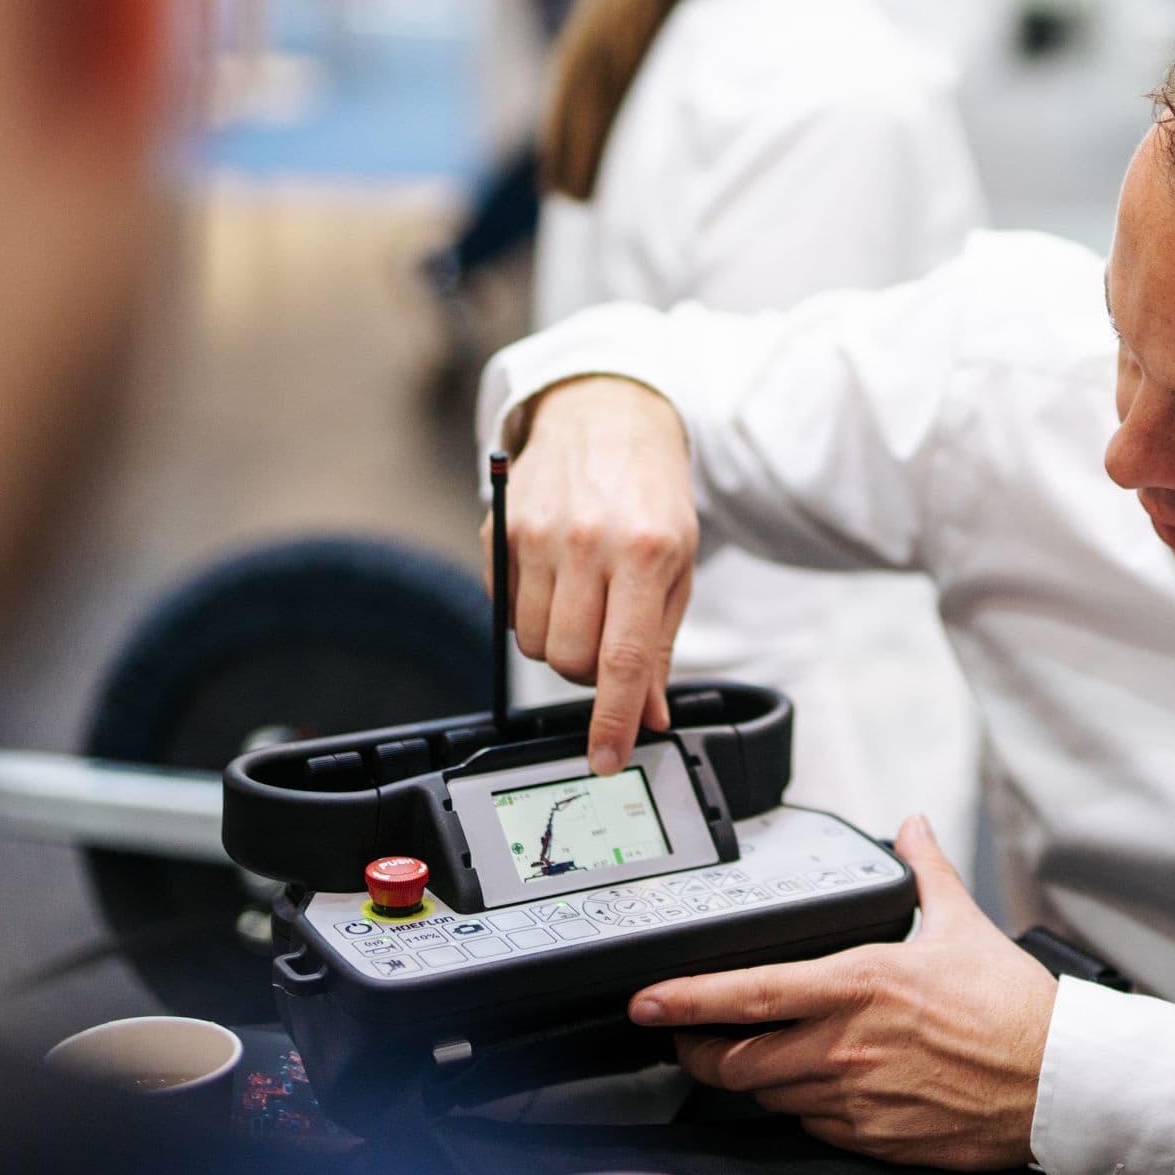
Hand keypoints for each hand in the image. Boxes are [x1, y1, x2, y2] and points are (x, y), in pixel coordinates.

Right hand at [482, 375, 698, 771]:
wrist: (607, 416)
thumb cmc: (651, 495)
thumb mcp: (677, 566)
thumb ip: (659, 643)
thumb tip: (649, 715)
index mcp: (643, 551)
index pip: (622, 659)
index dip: (612, 719)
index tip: (606, 759)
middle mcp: (585, 541)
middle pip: (569, 660)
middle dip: (588, 672)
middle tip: (607, 642)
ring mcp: (533, 533)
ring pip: (532, 643)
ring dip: (559, 642)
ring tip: (584, 598)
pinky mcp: (497, 529)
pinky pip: (504, 610)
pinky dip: (530, 611)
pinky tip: (555, 575)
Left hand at [628, 816, 1059, 1169]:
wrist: (1060, 1083)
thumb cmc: (1013, 1009)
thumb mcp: (963, 924)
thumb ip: (925, 870)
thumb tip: (912, 825)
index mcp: (859, 984)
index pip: (748, 993)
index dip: (685, 999)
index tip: (645, 999)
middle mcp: (846, 1046)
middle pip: (736, 1061)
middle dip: (699, 1052)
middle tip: (686, 1037)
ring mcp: (856, 1099)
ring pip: (768, 1097)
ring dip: (752, 1080)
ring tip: (752, 1058)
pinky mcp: (874, 1139)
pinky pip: (811, 1128)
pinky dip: (801, 1108)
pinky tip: (813, 1089)